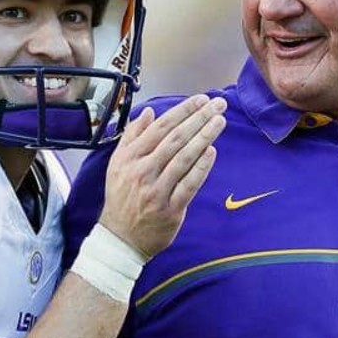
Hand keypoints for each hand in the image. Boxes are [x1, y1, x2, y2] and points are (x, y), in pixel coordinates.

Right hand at [98, 94, 226, 256]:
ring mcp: (156, 191)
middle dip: (199, 118)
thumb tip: (150, 112)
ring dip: (204, 136)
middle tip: (218, 104)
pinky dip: (201, 166)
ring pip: (184, 158)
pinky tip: (212, 151)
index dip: (183, 111)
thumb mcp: (117, 163)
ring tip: (220, 121)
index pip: (160, 127)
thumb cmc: (122, 197)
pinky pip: (189, 184)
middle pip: (175, 139)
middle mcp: (142, 171)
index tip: (201, 100)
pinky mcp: (170, 209)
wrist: (120, 238)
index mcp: (129, 157)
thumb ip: (132, 136)